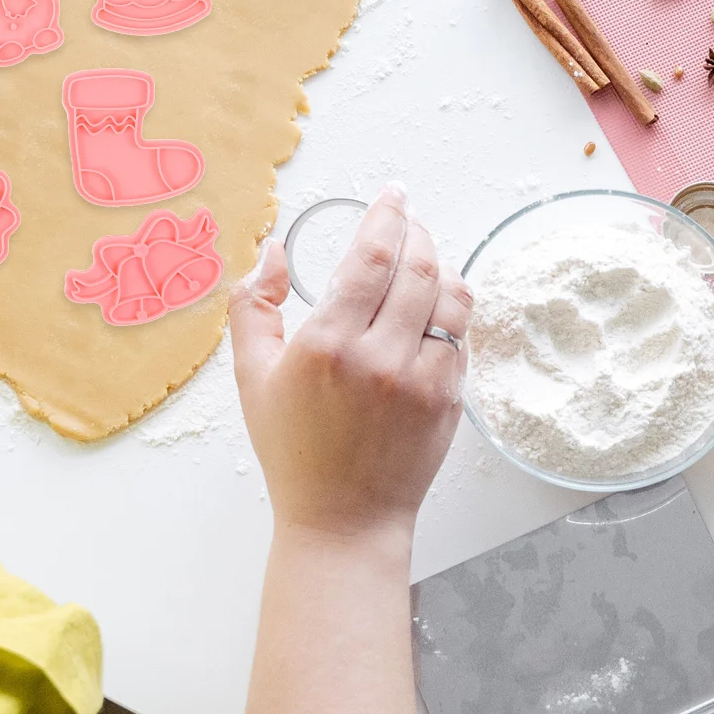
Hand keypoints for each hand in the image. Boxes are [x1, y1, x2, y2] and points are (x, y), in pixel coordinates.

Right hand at [230, 184, 471, 542]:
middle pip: (418, 266)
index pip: (371, 256)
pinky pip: (461, 333)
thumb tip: (276, 251)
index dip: (387, 215)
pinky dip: (452, 305)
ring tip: (424, 252)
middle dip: (417, 231)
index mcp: (327, 344)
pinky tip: (435, 300)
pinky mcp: (450, 398)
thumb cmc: (292, 449)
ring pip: (450, 294)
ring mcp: (423, 379)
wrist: (342, 519)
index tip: (392, 194)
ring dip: (441, 262)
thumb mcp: (252, 377)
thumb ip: (253, 307)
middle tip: (407, 218)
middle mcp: (380, 356)